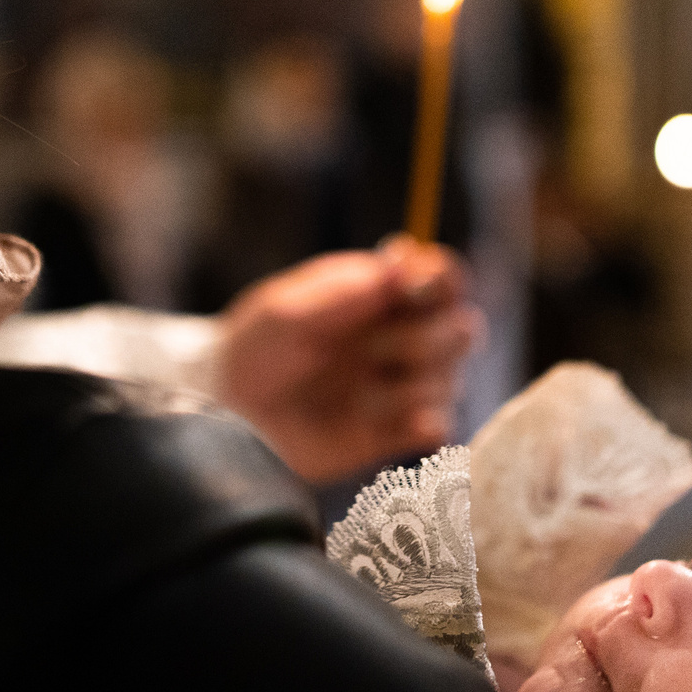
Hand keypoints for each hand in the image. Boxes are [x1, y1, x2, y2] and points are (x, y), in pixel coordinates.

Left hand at [215, 237, 484, 484]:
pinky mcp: (394, 432)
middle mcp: (400, 337)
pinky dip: (424, 424)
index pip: (442, 277)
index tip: (407, 292)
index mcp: (379, 295)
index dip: (438, 282)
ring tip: (360, 396)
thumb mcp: (285, 312)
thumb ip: (345, 290)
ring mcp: (400, 385)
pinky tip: (390, 421)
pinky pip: (438, 426)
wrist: (229, 419)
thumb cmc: (251, 352)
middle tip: (371, 351)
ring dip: (409, 387)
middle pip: (463, 328)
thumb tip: (403, 258)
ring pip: (450, 379)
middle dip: (426, 340)